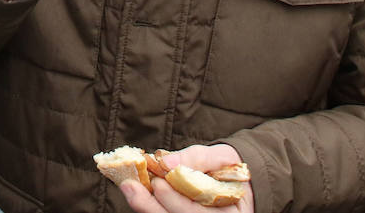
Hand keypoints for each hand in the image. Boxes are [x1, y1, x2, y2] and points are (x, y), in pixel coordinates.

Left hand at [118, 144, 253, 212]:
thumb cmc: (229, 166)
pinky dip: (147, 205)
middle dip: (151, 206)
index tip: (159, 182)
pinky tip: (136, 191)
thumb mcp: (221, 157)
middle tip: (130, 186)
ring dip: (145, 206)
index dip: (176, 200)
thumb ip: (197, 159)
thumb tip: (166, 162)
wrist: (236, 179)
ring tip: (128, 187)